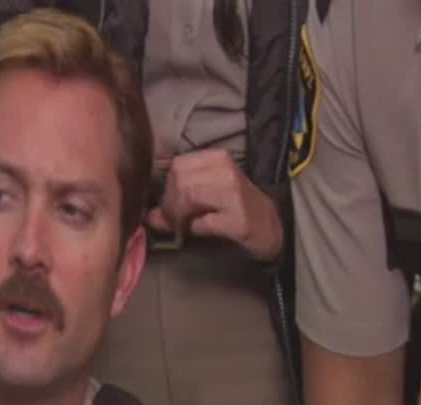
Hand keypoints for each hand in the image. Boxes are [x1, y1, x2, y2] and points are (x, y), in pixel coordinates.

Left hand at [147, 149, 282, 260]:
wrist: (270, 226)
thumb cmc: (235, 208)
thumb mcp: (207, 196)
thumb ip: (178, 200)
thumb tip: (150, 216)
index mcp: (217, 158)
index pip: (177, 165)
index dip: (166, 188)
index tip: (168, 207)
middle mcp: (225, 170)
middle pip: (180, 180)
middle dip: (170, 204)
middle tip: (174, 221)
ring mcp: (233, 194)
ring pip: (188, 196)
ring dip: (180, 217)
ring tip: (184, 227)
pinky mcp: (238, 219)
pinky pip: (203, 222)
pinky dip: (196, 229)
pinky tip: (200, 231)